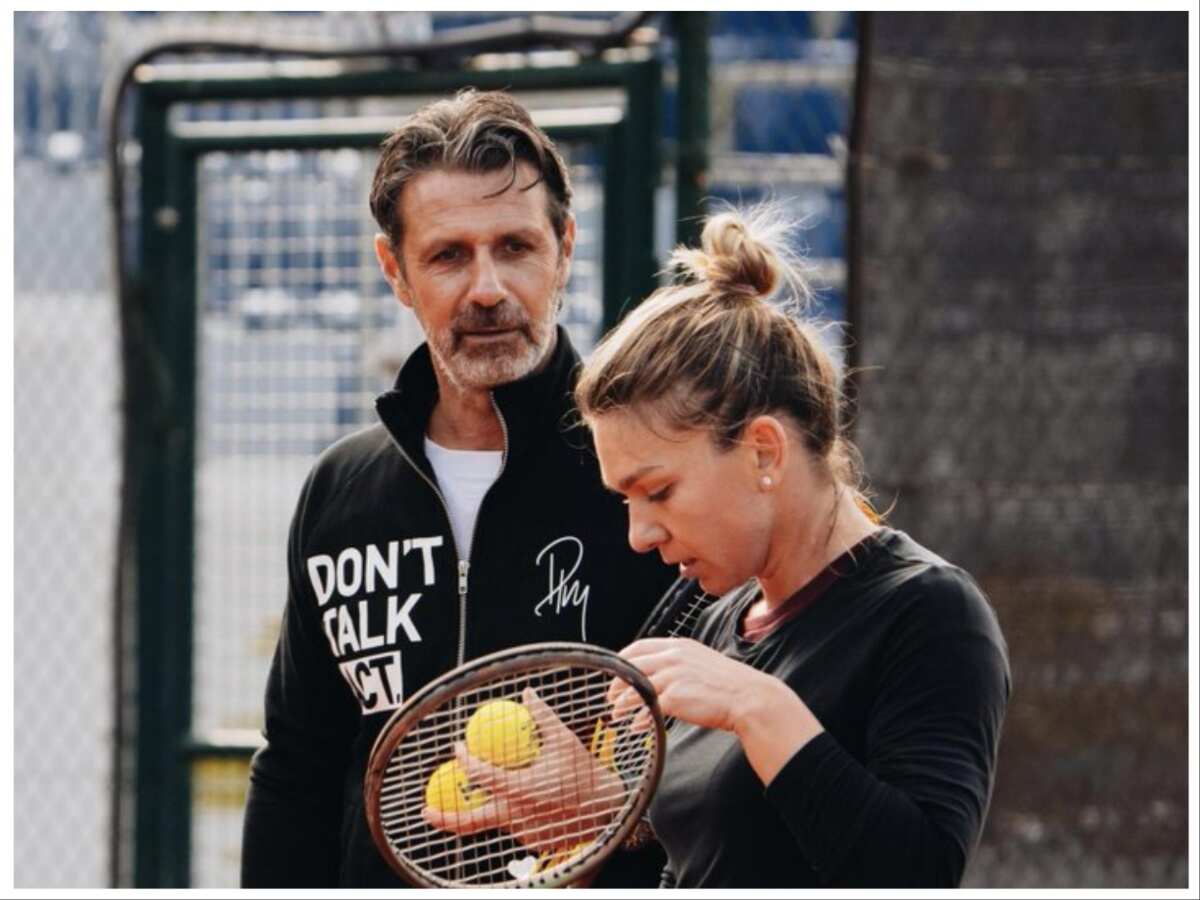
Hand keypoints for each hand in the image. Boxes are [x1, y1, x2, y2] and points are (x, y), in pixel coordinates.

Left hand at [423, 687, 624, 853]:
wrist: (609, 809)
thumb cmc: (585, 773)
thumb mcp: (565, 740)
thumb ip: (542, 717)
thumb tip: (527, 693)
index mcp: (520, 790)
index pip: (480, 775)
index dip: (464, 759)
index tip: (457, 747)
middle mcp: (516, 815)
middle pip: (469, 820)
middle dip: (443, 816)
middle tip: (424, 807)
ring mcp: (523, 833)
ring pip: (495, 818)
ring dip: (489, 804)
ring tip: (493, 788)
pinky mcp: (532, 842)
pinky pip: (514, 825)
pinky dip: (514, 812)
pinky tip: (529, 800)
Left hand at [610, 637, 823, 784]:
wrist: (750, 698)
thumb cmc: (730, 686)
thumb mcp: (702, 663)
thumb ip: (680, 665)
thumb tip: (660, 676)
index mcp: (680, 646)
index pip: (639, 647)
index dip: (622, 660)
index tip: (615, 673)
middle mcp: (674, 656)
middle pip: (632, 666)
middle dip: (617, 683)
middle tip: (610, 697)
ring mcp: (674, 676)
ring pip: (636, 687)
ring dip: (622, 703)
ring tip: (616, 715)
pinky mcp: (676, 697)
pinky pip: (648, 708)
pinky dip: (639, 719)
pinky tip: (637, 727)